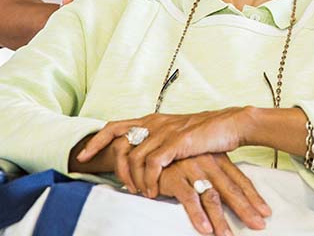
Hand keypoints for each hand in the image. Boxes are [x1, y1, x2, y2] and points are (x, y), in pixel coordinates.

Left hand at [75, 109, 248, 196]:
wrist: (231, 123)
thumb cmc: (207, 133)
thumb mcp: (177, 135)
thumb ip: (160, 143)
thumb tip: (145, 159)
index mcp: (153, 120)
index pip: (115, 126)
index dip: (96, 141)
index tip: (82, 157)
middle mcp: (154, 123)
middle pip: (117, 139)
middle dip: (109, 162)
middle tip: (113, 182)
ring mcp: (165, 131)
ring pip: (135, 157)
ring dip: (134, 179)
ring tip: (142, 193)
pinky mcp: (176, 142)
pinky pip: (152, 164)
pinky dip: (149, 180)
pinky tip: (154, 191)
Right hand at [157, 154, 270, 234]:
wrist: (151, 149)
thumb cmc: (178, 159)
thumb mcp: (202, 163)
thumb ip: (217, 177)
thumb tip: (235, 196)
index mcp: (218, 160)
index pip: (240, 181)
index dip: (253, 197)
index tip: (265, 212)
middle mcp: (208, 163)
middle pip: (231, 190)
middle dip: (245, 210)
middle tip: (257, 225)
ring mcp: (192, 169)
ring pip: (211, 197)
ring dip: (220, 219)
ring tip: (227, 235)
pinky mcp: (175, 177)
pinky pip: (189, 199)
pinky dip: (197, 215)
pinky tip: (204, 228)